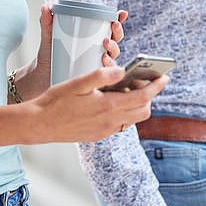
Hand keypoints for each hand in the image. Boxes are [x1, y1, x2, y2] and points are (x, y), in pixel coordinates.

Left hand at [10, 7, 126, 101]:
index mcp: (91, 39)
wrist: (41, 79)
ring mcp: (97, 65)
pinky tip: (104, 62)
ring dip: (114, 49)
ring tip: (105, 44)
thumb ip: (47, 23)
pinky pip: (107, 74)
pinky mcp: (94, 78)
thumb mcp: (48, 39)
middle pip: (115, 40)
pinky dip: (109, 68)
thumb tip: (45, 7)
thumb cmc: (48, 57)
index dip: (118, 20)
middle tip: (113, 26)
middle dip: (118, 32)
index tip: (121, 13)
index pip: (108, 27)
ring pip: (114, 56)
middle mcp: (98, 51)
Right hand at [24, 65, 168, 142]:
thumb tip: (122, 70)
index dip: (156, 86)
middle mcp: (111, 122)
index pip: (143, 97)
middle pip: (143, 110)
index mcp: (108, 107)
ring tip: (125, 90)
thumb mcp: (78, 83)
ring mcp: (105, 131)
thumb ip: (102, 76)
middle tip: (143, 81)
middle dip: (149, 96)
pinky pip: (120, 125)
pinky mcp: (99, 135)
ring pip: (133, 119)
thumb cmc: (56, 101)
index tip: (164, 77)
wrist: (40, 124)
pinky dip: (123, 112)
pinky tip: (110, 102)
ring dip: (136, 105)